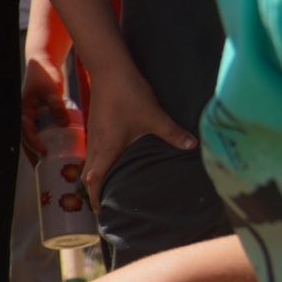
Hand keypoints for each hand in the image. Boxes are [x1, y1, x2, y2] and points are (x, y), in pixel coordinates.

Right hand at [20, 52, 67, 158]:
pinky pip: (40, 131)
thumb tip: (65, 124)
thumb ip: (57, 105)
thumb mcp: (51, 89)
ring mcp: (32, 115)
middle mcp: (26, 115)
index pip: (26, 131)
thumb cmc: (45, 74)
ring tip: (46, 163)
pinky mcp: (40, 114)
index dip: (34, 143)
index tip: (44, 152)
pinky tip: (54, 148)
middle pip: (26, 139)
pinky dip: (44, 140)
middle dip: (32, 153)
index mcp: (25, 110)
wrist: (43, 63)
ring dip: (36, 149)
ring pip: (31, 137)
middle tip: (42, 166)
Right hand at [79, 65, 197, 207]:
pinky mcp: (96, 126)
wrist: (109, 71)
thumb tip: (193, 147)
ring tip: (109, 186)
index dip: (95, 197)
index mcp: (107, 149)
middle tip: (104, 204)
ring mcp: (94, 135)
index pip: (94, 180)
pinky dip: (98, 162)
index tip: (100, 211)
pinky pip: (93, 151)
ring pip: (90, 162)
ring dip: (96, 176)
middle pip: (88, 175)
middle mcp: (96, 145)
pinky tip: (111, 159)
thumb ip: (173, 134)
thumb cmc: (128, 95)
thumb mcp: (154, 117)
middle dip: (94, 191)